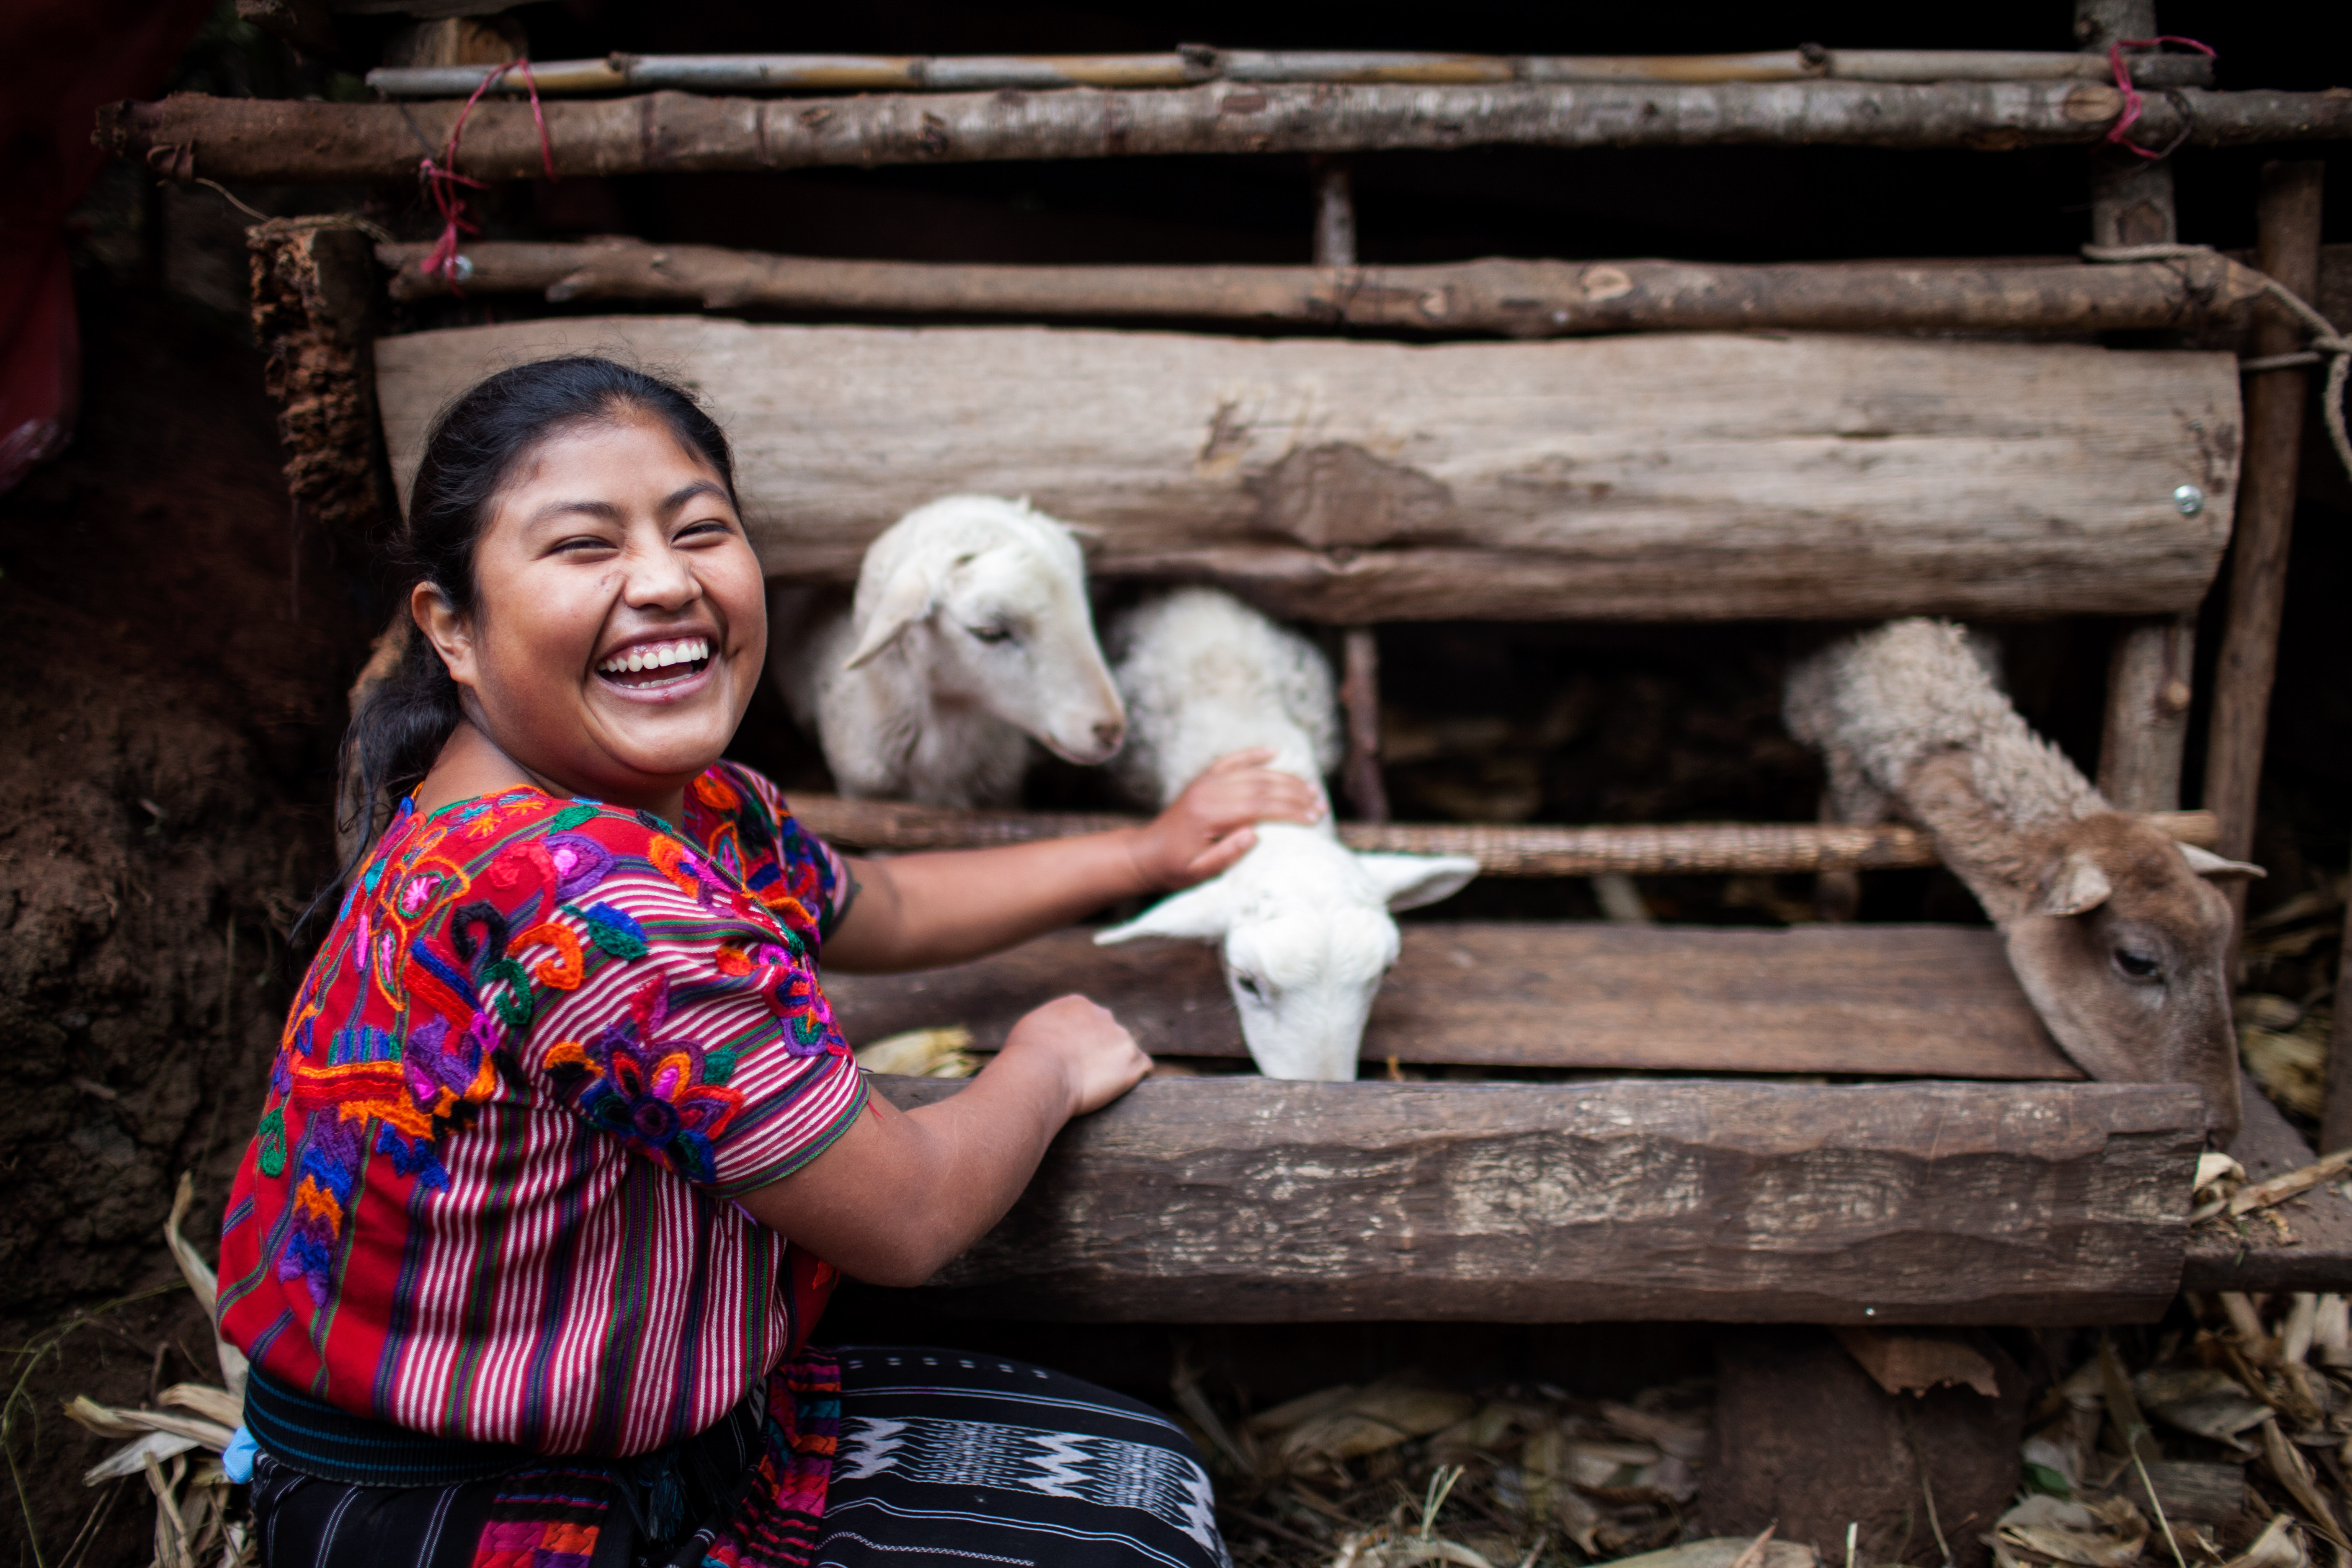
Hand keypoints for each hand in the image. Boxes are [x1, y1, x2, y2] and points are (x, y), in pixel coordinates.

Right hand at [999, 994, 1150, 1117]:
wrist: (1040, 1071)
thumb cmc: (1025, 1055)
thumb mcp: (1031, 1028)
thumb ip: (1048, 1027)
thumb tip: (1048, 1037)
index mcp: (1078, 1005)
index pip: (1090, 1020)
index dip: (1083, 1042)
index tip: (1075, 1059)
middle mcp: (1103, 1015)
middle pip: (1109, 1034)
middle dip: (1102, 1052)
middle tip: (1087, 1077)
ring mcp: (1120, 1036)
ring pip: (1127, 1051)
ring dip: (1118, 1067)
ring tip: (1101, 1087)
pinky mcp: (1132, 1060)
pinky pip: (1145, 1067)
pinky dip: (1137, 1077)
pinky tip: (1124, 1089)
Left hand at [1127, 749, 1325, 891]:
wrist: (1145, 854)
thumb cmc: (1174, 868)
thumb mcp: (1198, 872)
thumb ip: (1225, 855)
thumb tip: (1254, 834)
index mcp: (1208, 815)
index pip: (1259, 806)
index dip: (1290, 811)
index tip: (1314, 818)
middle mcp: (1208, 792)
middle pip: (1260, 786)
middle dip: (1294, 794)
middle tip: (1320, 805)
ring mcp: (1205, 783)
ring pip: (1251, 773)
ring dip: (1283, 779)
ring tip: (1310, 788)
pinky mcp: (1204, 780)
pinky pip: (1231, 762)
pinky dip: (1252, 755)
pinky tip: (1273, 751)